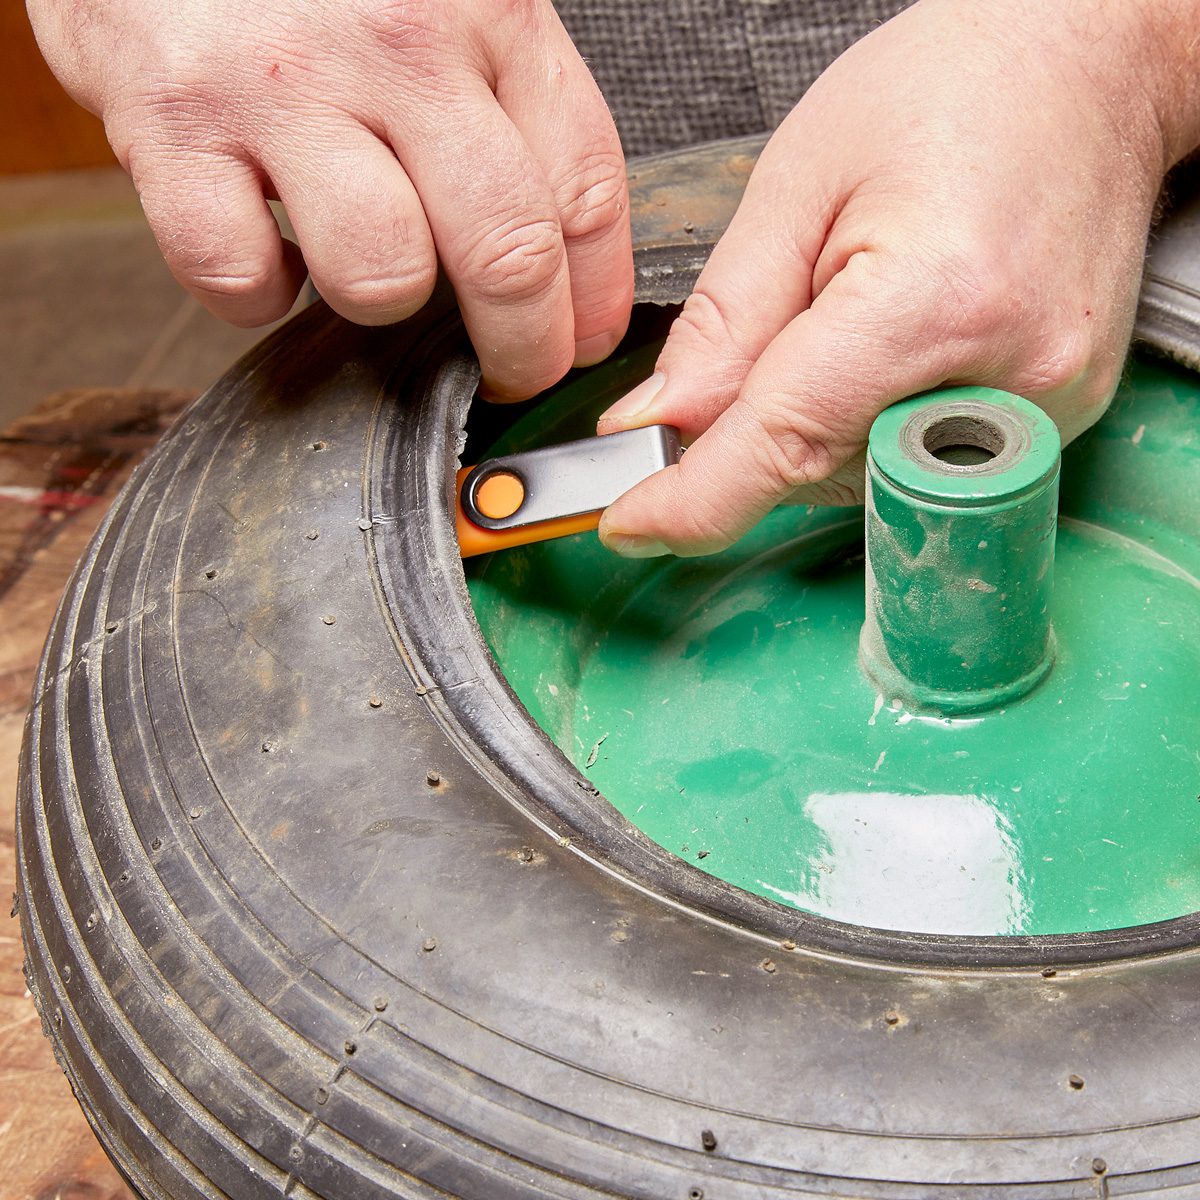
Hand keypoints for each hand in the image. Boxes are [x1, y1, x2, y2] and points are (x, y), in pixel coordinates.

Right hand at [27, 0, 632, 398]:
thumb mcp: (448, 1)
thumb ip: (510, 106)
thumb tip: (557, 263)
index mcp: (487, 10)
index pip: (585, 192)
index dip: (594, 299)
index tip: (581, 343)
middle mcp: (397, 46)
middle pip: (507, 254)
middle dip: (523, 349)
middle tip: (513, 373)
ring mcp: (284, 86)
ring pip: (382, 277)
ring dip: (382, 303)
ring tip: (367, 267)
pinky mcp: (176, 125)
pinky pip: (242, 276)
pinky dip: (258, 295)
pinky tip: (268, 251)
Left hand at [596, 0, 1199, 556]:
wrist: (1089, 73)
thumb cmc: (959, 90)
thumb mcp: (798, 185)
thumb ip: (724, 323)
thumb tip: (659, 424)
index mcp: (939, 303)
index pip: (784, 445)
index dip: (692, 501)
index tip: (630, 524)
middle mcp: (1009, 378)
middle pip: (817, 470)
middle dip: (758, 429)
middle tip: (779, 323)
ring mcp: (1044, 412)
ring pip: (862, 477)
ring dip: (819, 420)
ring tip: (860, 305)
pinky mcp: (1054, 424)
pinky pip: (914, 462)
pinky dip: (870, 420)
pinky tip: (892, 342)